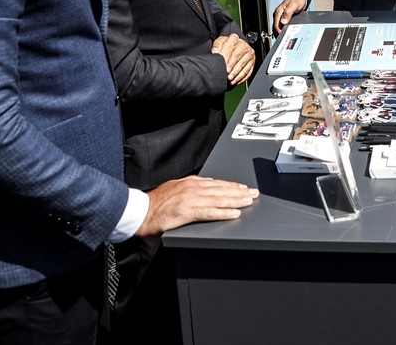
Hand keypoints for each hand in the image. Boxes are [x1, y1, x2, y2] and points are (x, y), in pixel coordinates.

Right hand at [136, 176, 259, 236]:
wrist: (141, 210)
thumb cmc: (155, 202)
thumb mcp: (175, 187)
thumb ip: (190, 187)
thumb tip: (204, 187)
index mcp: (190, 182)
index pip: (216, 183)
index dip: (232, 185)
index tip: (243, 187)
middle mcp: (193, 188)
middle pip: (222, 190)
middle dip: (240, 191)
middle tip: (254, 193)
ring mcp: (192, 199)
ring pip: (220, 199)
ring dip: (236, 200)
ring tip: (249, 201)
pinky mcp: (188, 212)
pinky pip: (210, 213)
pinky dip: (224, 213)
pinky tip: (234, 213)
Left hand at [212, 34, 255, 84]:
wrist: (235, 46)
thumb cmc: (226, 45)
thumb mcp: (220, 42)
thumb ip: (217, 46)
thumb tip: (215, 51)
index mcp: (236, 40)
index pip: (231, 47)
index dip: (227, 56)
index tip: (223, 64)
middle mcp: (244, 46)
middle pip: (238, 58)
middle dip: (232, 67)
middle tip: (227, 74)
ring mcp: (250, 55)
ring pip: (244, 66)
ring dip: (237, 74)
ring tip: (230, 80)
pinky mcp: (252, 63)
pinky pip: (248, 72)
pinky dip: (242, 78)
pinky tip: (236, 81)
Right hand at [272, 0, 307, 33]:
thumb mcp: (294, 5)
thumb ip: (288, 13)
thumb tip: (283, 21)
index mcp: (279, 11)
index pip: (276, 23)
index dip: (279, 30)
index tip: (284, 34)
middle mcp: (279, 13)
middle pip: (278, 25)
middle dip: (282, 31)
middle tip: (288, 35)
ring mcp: (282, 16)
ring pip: (281, 25)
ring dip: (285, 29)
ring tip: (290, 33)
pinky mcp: (285, 17)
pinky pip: (285, 24)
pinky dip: (287, 27)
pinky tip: (291, 29)